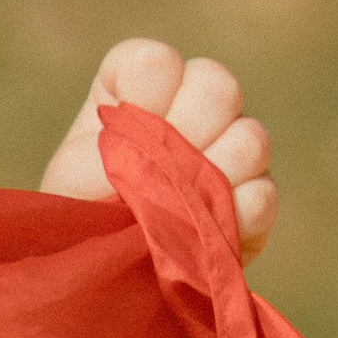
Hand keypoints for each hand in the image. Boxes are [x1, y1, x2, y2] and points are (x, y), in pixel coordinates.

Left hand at [40, 37, 276, 257]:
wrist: (105, 275)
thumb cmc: (81, 217)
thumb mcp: (74, 178)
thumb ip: (115, 147)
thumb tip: (172, 152)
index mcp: (138, 90)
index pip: (155, 62)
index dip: (144, 95)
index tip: (119, 136)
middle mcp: (191, 109)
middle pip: (217, 85)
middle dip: (188, 127)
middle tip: (159, 172)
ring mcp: (230, 152)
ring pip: (250, 138)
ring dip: (213, 173)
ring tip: (178, 207)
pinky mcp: (253, 202)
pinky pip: (263, 194)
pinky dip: (237, 213)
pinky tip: (206, 232)